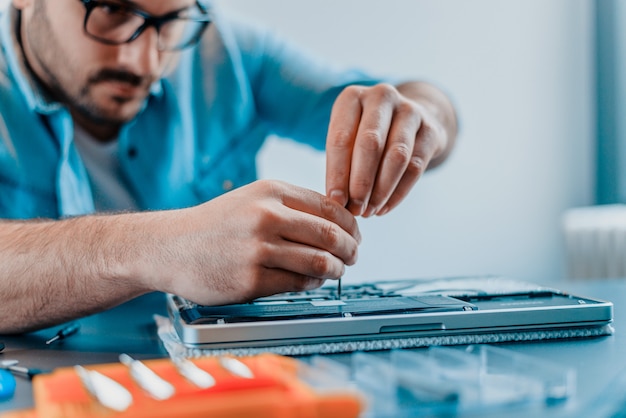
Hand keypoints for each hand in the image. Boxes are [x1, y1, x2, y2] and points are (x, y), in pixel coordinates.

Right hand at [141, 180, 359, 305]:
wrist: (170, 246)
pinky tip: (311, 282)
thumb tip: (337, 224)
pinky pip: (299, 284)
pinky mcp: (251, 280)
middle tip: (353, 257)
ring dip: (336, 270)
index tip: (355, 236)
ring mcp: (258, 249)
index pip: (330, 208)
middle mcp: (266, 216)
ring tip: (336, 271)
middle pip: (331, 235)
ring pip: (320, 262)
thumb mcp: (252, 199)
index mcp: (271, 192)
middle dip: (351, 250)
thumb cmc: (216, 225)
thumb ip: (292, 207)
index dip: (351, 226)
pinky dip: (313, 285)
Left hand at [325, 82, 455, 216]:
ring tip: (369, 212)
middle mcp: (381, 97)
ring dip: (381, 190)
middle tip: (355, 210)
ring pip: (397, 156)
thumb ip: (340, 165)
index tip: (335, 201)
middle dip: (361, 182)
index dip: (337, 173)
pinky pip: (416, 166)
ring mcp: (410, 110)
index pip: (341, 138)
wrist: (405, 121)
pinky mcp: (431, 129)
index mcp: (351, 97)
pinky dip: (398, 192)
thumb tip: (338, 202)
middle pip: (371, 143)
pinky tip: (385, 208)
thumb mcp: (345, 138)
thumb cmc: (363, 135)